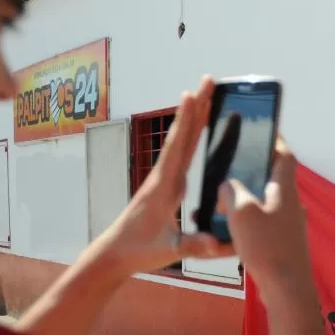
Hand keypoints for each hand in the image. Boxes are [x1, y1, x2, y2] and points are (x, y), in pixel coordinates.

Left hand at [89, 76, 232, 276]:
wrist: (116, 253)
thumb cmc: (140, 250)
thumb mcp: (170, 250)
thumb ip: (194, 245)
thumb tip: (219, 242)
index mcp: (165, 186)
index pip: (178, 146)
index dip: (187, 120)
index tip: (193, 94)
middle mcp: (164, 175)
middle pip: (183, 134)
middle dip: (196, 106)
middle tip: (209, 80)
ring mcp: (164, 178)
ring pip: (183, 140)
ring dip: (195, 116)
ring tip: (207, 94)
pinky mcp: (167, 184)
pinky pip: (183, 152)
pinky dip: (192, 134)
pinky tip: (200, 129)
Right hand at [216, 136, 311, 297]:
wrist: (287, 288)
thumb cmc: (267, 246)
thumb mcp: (241, 212)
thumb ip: (232, 191)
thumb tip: (228, 185)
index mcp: (284, 189)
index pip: (284, 154)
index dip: (273, 139)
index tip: (260, 129)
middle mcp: (291, 203)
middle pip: (273, 177)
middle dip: (252, 170)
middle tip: (229, 167)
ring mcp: (289, 224)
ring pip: (266, 201)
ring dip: (246, 197)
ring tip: (221, 200)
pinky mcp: (284, 242)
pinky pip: (264, 221)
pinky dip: (248, 219)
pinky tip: (230, 228)